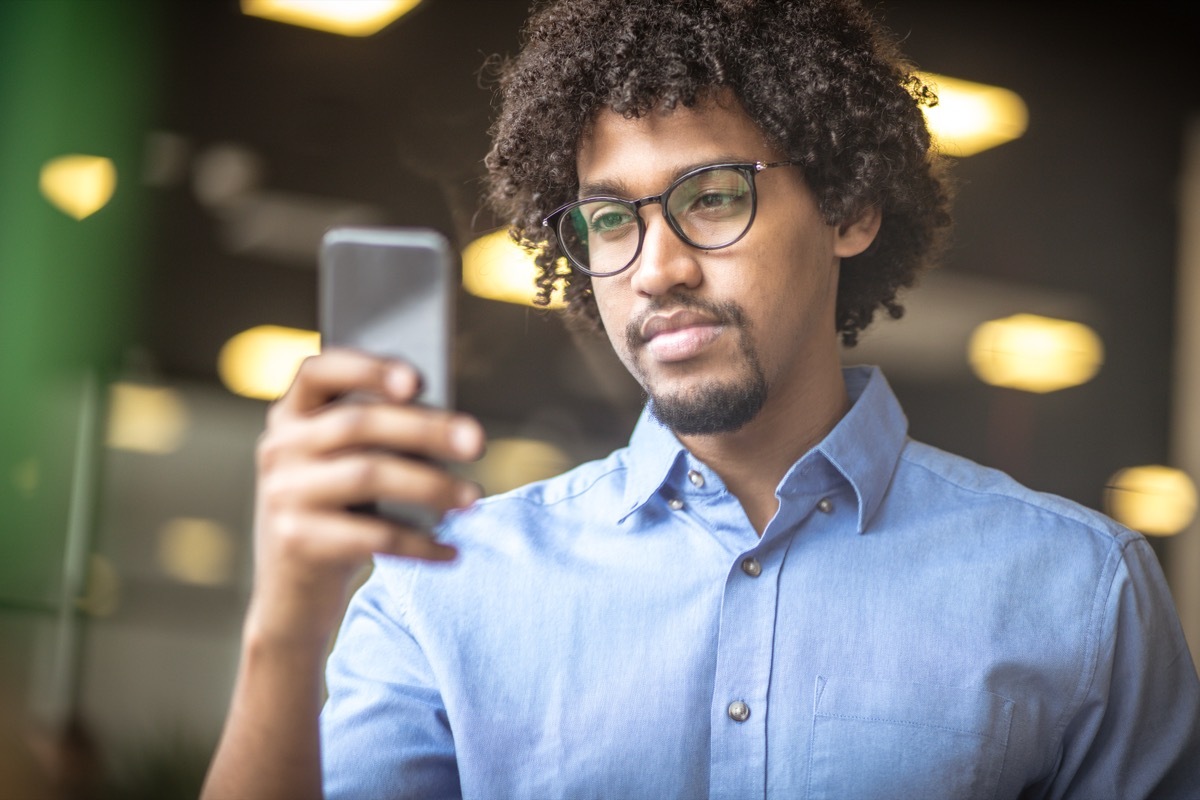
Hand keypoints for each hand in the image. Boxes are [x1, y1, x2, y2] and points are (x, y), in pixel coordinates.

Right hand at [246, 348, 484, 649]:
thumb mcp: (345, 465)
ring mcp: (283, 494)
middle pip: (359, 424)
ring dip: (431, 486)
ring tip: (473, 499)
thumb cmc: (338, 513)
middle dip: (426, 429)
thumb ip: (378, 436)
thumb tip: (454, 429)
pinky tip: (450, 551)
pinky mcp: (296, 541)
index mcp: (292, 415)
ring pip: (368, 475)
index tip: (418, 381)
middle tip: (478, 443)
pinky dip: (420, 544)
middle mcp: (280, 447)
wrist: (292, 594)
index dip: (368, 368)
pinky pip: (372, 535)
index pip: (319, 371)